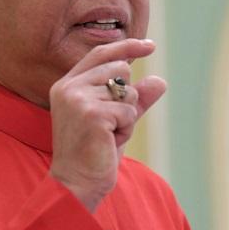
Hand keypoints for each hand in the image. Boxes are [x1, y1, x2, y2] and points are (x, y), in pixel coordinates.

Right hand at [48, 38, 166, 210]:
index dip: (127, 47)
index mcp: (67, 84)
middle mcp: (70, 87)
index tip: (151, 46)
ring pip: (128, 92)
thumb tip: (160, 80)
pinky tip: (109, 142)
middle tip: (111, 124)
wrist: (76, 183)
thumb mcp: (116, 120)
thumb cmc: (94, 153)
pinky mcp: (93, 114)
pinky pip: (129, 112)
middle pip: (121, 71)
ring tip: (108, 135)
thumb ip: (135, 99)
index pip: (101, 54)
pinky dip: (127, 129)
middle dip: (128, 98)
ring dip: (127, 117)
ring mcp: (79, 99)